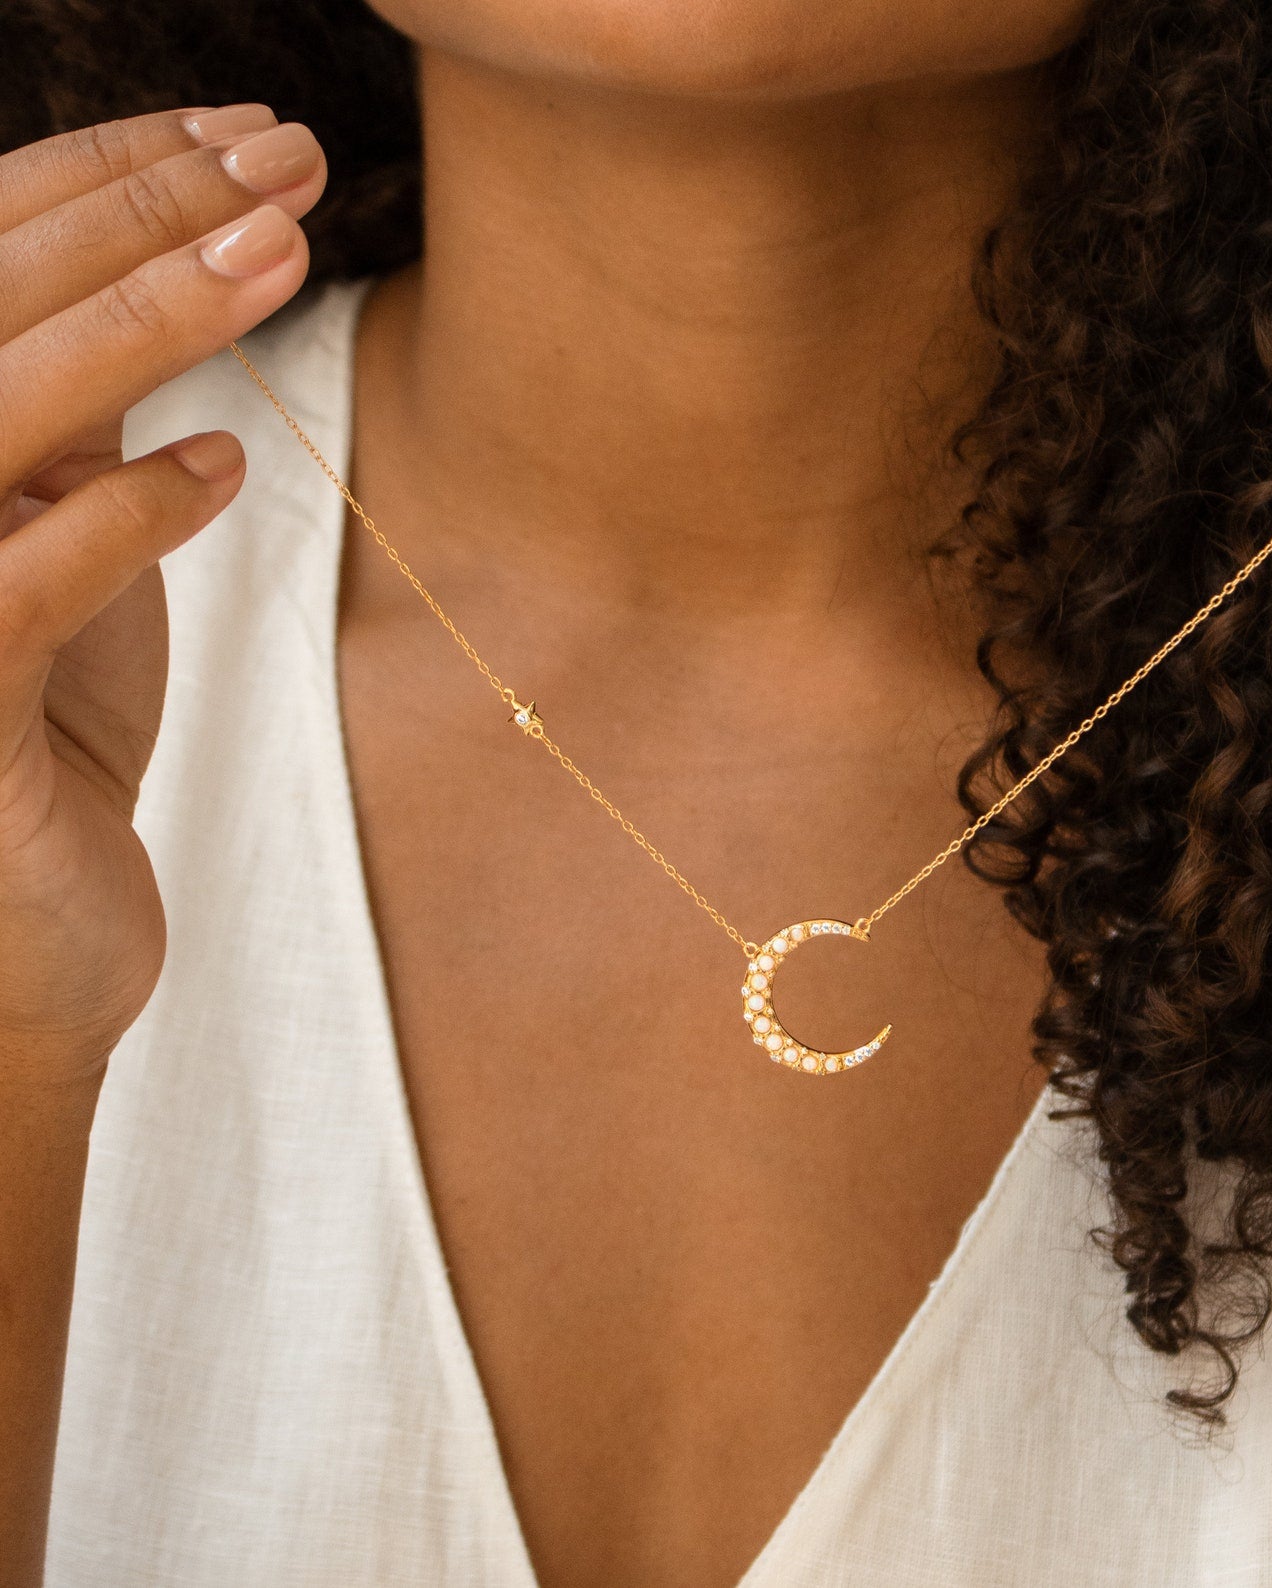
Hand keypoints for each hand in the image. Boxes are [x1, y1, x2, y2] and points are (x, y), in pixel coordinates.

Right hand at [0, 104, 322, 1081]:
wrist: (17, 956)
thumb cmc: (40, 744)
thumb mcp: (67, 554)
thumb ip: (82, 430)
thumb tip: (165, 286)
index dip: (107, 179)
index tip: (245, 131)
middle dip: (143, 213)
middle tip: (285, 151)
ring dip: (145, 320)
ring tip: (280, 251)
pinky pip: (20, 588)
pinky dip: (124, 518)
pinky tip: (223, 469)